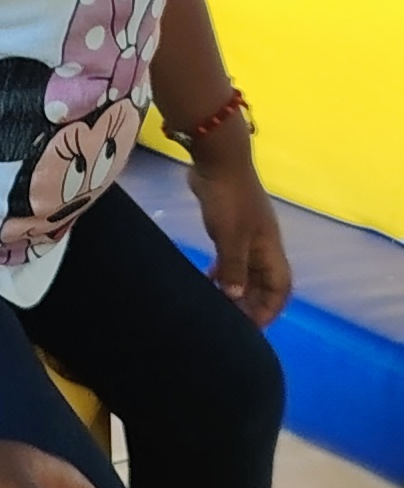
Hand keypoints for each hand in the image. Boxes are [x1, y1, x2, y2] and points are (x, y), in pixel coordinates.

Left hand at [189, 149, 290, 323]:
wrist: (218, 160)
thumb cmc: (229, 199)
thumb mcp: (231, 237)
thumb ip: (234, 268)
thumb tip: (236, 299)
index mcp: (270, 249)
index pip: (281, 287)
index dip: (269, 309)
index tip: (250, 326)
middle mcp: (263, 246)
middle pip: (263, 284)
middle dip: (250, 304)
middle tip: (228, 320)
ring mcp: (246, 236)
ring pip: (246, 272)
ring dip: (235, 290)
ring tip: (215, 305)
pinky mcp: (229, 227)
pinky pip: (230, 259)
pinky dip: (222, 272)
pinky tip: (206, 280)